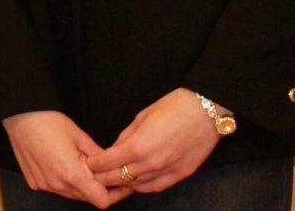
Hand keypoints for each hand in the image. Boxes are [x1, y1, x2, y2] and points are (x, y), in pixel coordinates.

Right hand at [2, 110, 126, 208]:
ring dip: (81, 185)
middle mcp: (57, 184)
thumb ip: (98, 156)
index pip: (101, 200)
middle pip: (87, 198)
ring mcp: (44, 185)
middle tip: (104, 171)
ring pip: (72, 194)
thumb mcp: (79, 135)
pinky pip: (56, 188)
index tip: (123, 184)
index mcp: (72, 174)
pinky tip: (63, 163)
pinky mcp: (34, 182)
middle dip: (99, 188)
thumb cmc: (48, 121)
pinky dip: (65, 181)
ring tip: (82, 164)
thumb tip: (111, 166)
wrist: (19, 115)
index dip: (115, 194)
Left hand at [85, 88, 220, 194]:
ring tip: (111, 179)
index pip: (107, 163)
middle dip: (103, 177)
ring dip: (122, 184)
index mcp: (138, 146)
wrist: (206, 111)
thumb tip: (115, 148)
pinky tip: (134, 183)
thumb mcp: (142, 116)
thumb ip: (126, 136)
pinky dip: (142, 186)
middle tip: (94, 174)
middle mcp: (151, 163)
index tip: (88, 162)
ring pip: (136, 186)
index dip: (94, 164)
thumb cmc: (174, 107)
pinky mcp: (180, 175)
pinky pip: (155, 187)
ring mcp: (167, 171)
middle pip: (118, 178)